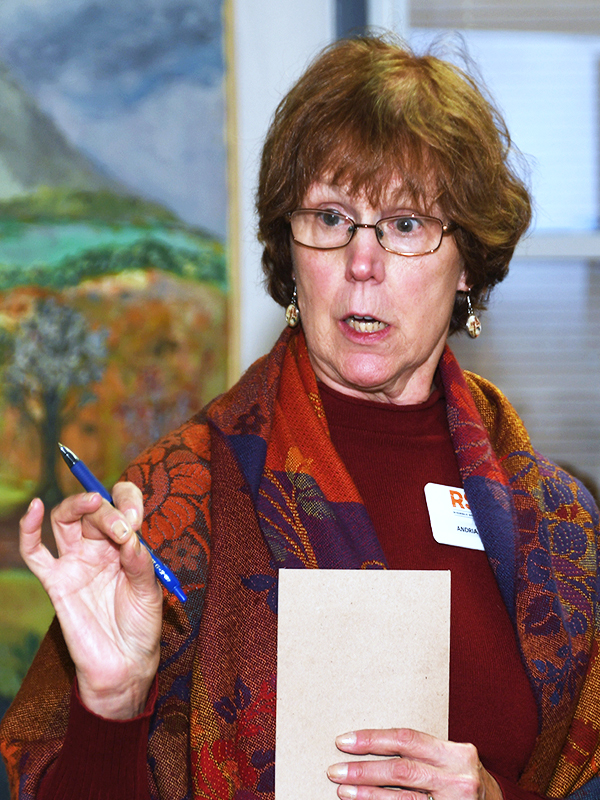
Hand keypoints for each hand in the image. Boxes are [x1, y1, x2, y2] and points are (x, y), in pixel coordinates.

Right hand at [20, 485, 162, 719]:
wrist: (125, 664)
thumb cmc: (142, 626)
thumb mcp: (150, 592)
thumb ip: (140, 563)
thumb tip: (130, 536)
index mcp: (126, 543)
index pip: (122, 504)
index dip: (128, 501)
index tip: (137, 517)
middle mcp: (99, 547)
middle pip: (93, 511)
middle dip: (108, 510)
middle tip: (124, 527)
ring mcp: (75, 562)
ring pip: (64, 519)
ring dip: (77, 505)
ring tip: (94, 504)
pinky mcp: (56, 582)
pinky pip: (35, 553)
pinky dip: (28, 529)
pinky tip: (34, 508)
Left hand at [327, 728, 501, 799]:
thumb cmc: (462, 779)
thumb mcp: (450, 759)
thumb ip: (421, 752)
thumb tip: (369, 747)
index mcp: (457, 753)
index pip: (406, 739)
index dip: (372, 739)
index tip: (344, 741)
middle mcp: (459, 779)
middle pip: (401, 770)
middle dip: (363, 770)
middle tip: (335, 770)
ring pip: (403, 799)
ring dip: (368, 795)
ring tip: (343, 791)